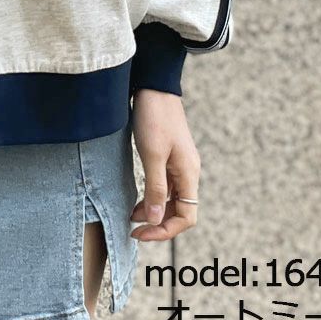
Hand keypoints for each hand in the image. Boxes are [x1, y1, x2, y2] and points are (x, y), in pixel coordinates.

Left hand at [129, 88, 199, 240]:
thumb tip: (155, 219)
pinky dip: (153, 195)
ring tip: (132, 215)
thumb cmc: (153, 117)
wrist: (154, 87)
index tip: (140, 232)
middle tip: (133, 228)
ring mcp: (180, 164)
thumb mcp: (151, 154)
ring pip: (172, 199)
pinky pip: (165, 185)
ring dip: (154, 210)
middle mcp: (188, 172)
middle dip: (158, 223)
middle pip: (180, 211)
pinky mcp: (170, 156)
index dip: (164, 230)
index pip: (186, 217)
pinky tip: (138, 198)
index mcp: (189, 174)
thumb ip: (155, 188)